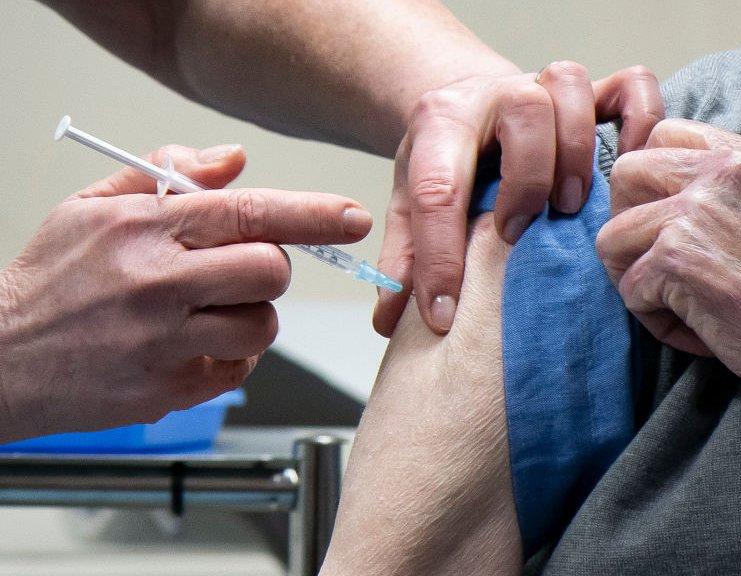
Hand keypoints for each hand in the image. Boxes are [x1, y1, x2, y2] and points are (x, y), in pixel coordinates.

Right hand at [0, 145, 371, 442]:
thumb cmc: (51, 280)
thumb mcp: (92, 208)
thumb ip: (168, 176)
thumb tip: (235, 159)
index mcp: (144, 229)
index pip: (249, 213)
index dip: (312, 214)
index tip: (351, 217)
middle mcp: (157, 283)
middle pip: (270, 271)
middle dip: (268, 269)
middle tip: (237, 270)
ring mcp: (163, 342)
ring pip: (263, 325)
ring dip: (251, 316)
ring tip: (207, 312)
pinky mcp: (167, 390)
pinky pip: (239, 369)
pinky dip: (230, 356)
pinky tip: (192, 344)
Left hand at [374, 63, 664, 334]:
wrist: (470, 102)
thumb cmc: (447, 159)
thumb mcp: (411, 202)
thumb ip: (403, 256)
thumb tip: (389, 322)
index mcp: (442, 122)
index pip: (438, 189)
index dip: (440, 258)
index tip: (444, 315)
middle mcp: (496, 95)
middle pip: (522, 111)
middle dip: (526, 180)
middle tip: (519, 235)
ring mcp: (548, 87)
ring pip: (573, 88)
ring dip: (578, 151)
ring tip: (573, 208)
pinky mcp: (594, 92)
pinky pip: (632, 86)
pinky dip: (642, 120)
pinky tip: (633, 165)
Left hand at [596, 119, 740, 575]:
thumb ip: (734, 197)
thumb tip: (669, 203)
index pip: (666, 134)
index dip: (652, 185)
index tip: (666, 227)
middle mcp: (726, 171)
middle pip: (626, 173)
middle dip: (628, 225)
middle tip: (660, 269)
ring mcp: (698, 210)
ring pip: (612, 235)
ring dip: (636, 279)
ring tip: (686, 309)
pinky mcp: (677, 257)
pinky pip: (628, 288)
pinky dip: (656, 322)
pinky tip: (702, 336)